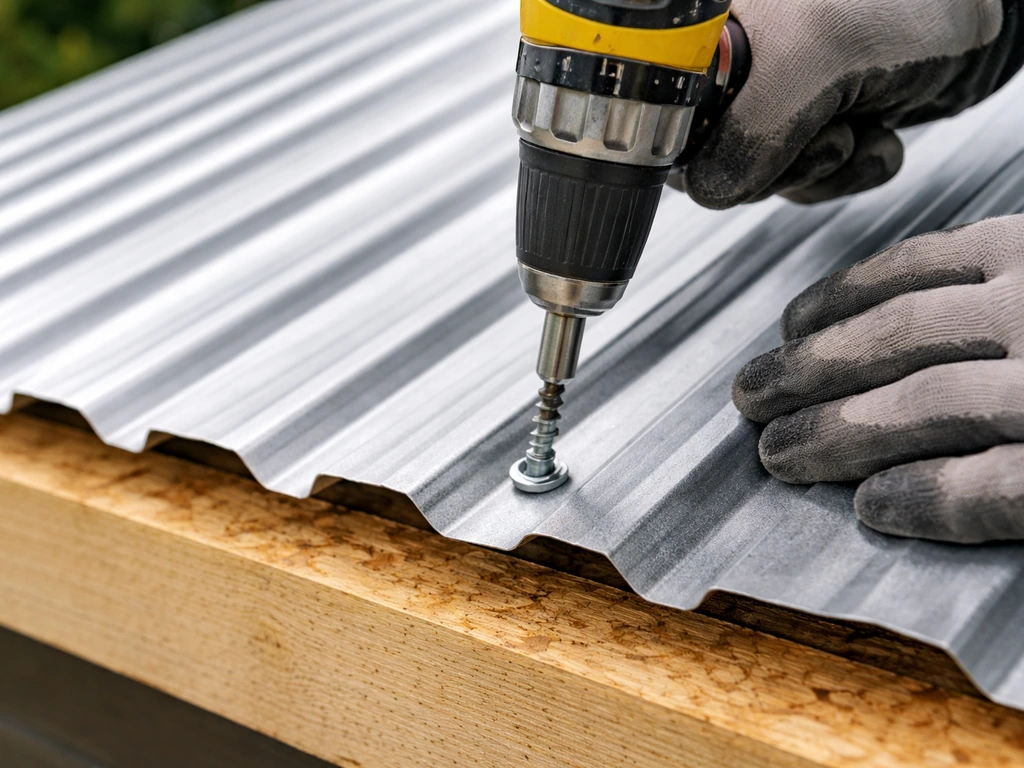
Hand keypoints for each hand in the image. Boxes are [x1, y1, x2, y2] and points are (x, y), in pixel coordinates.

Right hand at [676, 0, 1022, 207]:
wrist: (976, 12)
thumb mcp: (820, 54)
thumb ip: (755, 129)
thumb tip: (714, 188)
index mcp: (710, 32)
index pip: (665, 118)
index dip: (702, 145)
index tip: (747, 143)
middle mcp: (734, 67)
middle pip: (713, 161)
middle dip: (779, 161)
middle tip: (821, 122)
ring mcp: (772, 102)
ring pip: (765, 181)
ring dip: (823, 168)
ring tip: (856, 119)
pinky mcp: (812, 128)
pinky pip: (809, 183)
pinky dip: (851, 171)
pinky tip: (874, 130)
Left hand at [732, 216, 1023, 542]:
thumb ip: (990, 288)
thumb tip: (877, 321)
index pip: (915, 270)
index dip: (836, 301)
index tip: (788, 325)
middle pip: (898, 337)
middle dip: (808, 370)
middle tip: (751, 397)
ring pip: (924, 405)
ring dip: (836, 433)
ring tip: (778, 456)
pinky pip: (992, 487)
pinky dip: (926, 495)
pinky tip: (871, 506)